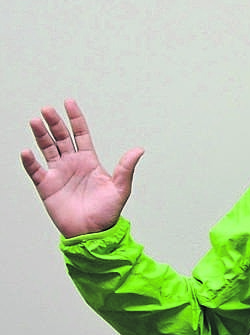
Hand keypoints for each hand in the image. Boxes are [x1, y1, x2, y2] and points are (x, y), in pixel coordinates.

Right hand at [21, 100, 143, 237]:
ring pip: (47, 149)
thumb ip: (126, 168)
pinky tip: (26, 152)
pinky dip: (30, 162)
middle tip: (48, 109)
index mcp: (89, 160)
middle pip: (61, 137)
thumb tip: (139, 149)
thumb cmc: (108, 212)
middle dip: (55, 123)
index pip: (81, 134)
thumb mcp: (120, 188)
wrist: (93, 232)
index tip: (69, 102)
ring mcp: (58, 173)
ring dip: (41, 136)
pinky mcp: (46, 186)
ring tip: (36, 122)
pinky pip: (35, 171)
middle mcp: (72, 163)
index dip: (75, 118)